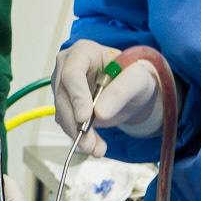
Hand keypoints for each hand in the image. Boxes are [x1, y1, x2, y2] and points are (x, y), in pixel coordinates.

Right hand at [52, 41, 169, 157]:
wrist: (135, 91)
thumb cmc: (137, 77)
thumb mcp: (138, 79)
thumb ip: (121, 90)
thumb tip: (100, 112)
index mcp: (83, 51)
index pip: (72, 73)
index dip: (76, 95)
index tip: (84, 117)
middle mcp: (68, 67)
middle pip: (62, 96)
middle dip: (75, 122)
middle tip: (89, 143)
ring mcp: (64, 87)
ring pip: (62, 113)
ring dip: (77, 134)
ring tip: (97, 149)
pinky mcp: (66, 105)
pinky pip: (67, 124)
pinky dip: (80, 137)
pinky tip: (96, 146)